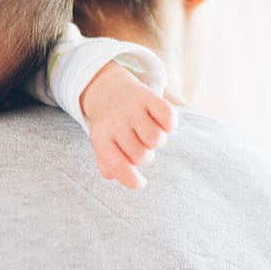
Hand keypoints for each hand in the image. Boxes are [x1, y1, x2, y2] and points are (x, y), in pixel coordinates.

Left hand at [79, 61, 176, 189]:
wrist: (105, 85)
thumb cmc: (108, 122)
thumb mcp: (101, 140)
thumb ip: (108, 162)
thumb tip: (121, 177)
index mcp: (100, 136)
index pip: (116, 164)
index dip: (130, 179)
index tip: (140, 184)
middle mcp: (115, 122)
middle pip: (141, 156)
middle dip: (145, 156)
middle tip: (139, 144)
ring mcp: (131, 108)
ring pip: (156, 140)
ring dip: (157, 141)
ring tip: (148, 132)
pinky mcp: (147, 95)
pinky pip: (168, 117)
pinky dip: (169, 124)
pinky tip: (160, 121)